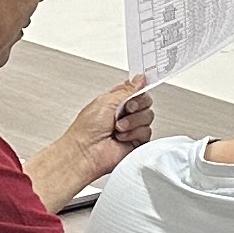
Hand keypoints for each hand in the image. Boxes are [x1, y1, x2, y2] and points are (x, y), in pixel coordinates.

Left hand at [33, 72, 153, 206]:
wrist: (85, 152)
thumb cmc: (86, 129)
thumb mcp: (106, 100)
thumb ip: (127, 90)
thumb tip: (140, 80)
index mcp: (116, 101)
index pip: (136, 89)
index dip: (140, 88)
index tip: (140, 88)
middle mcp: (125, 114)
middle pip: (145, 102)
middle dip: (137, 104)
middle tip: (126, 109)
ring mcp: (131, 128)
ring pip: (148, 117)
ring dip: (133, 121)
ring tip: (118, 127)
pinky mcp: (136, 142)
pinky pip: (146, 132)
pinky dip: (133, 133)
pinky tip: (121, 137)